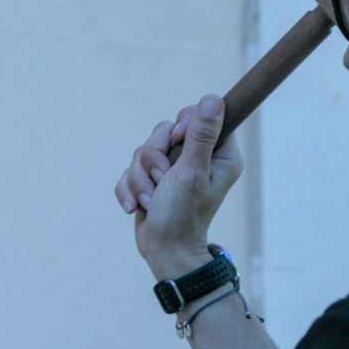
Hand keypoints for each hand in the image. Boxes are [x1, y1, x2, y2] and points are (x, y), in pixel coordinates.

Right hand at [115, 94, 243, 277]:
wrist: (162, 250)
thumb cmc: (182, 215)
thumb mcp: (191, 173)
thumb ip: (201, 136)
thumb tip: (213, 98)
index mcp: (218, 153)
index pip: (199, 115)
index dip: (182, 125)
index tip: (177, 141)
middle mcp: (197, 156)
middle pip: (164, 130)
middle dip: (154, 157)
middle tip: (162, 179)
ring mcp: (173, 167)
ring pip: (143, 149)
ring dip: (140, 177)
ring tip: (150, 199)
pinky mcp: (152, 178)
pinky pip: (130, 168)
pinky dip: (130, 188)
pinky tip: (137, 206)